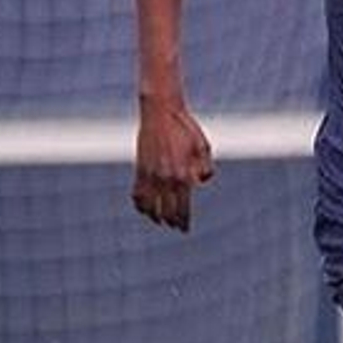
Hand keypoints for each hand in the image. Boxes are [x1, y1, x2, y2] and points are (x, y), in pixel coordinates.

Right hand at [131, 96, 213, 231]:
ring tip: (160, 221)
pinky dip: (140, 204)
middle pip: (167, 211)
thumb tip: (201, 183)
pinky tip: (144, 208)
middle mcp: (166, 178)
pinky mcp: (139, 168)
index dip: (184, 221)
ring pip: (150, 206)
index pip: (183, 207)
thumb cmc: (186, 129)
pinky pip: (137, 194)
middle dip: (172, 222)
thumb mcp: (203, 147)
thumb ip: (205, 168)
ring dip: (155, 216)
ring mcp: (150, 174)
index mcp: (184, 174)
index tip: (184, 229)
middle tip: (176, 227)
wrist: (162, 112)